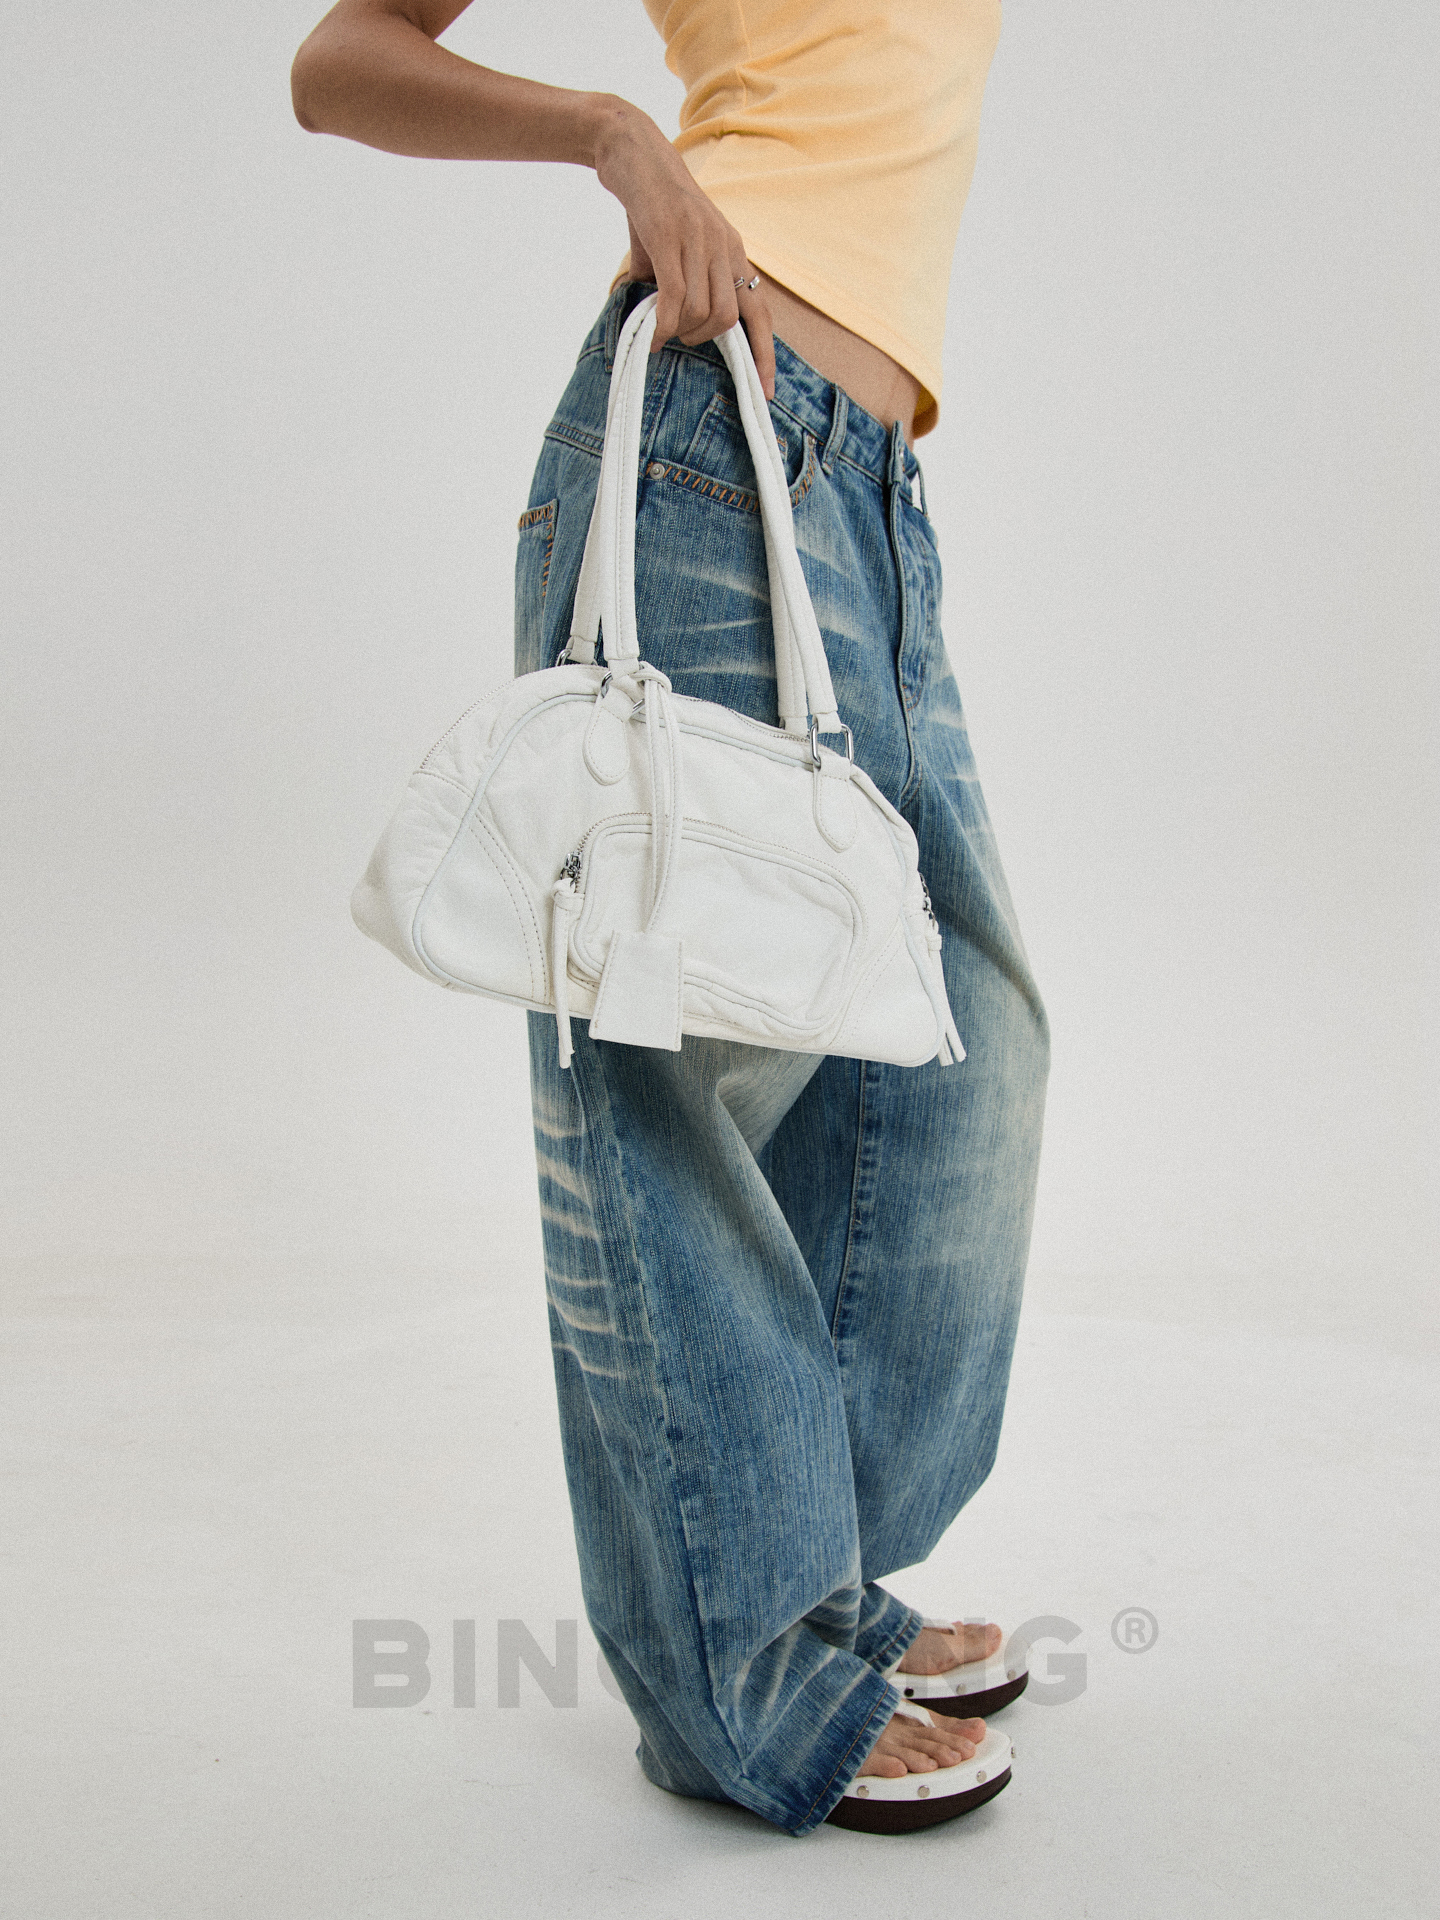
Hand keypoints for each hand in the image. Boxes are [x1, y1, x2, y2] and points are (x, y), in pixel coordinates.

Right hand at [593, 102, 774, 398]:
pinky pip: (675, 298)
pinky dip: (665, 325)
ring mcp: (698, 242)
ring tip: (662, 329)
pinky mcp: (670, 238)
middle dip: (704, 340)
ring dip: (681, 332)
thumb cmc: (653, 204)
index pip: (760, 312)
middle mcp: (723, 247)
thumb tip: (666, 323)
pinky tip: (652, 334)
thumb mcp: (677, 246)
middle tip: (681, 337)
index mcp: (733, 251)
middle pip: (728, 319)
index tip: (766, 393)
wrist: (634, 152)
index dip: (765, 355)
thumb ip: (680, 282)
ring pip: (702, 311)